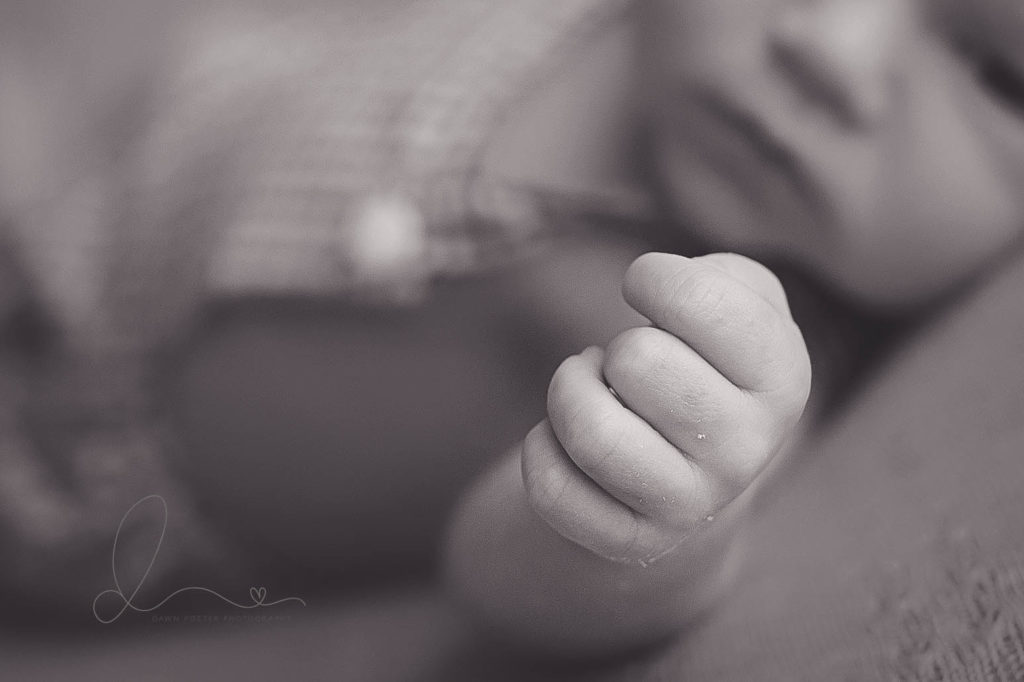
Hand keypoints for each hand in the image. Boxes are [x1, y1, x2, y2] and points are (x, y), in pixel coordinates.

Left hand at [521, 252, 810, 564]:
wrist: (688, 469)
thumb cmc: (703, 362)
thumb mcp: (738, 305)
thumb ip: (720, 277)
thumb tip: (664, 291)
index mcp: (783, 380)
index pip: (701, 301)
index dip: (655, 279)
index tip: (648, 289)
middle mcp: (748, 451)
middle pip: (636, 359)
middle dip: (615, 346)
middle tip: (627, 362)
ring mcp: (690, 505)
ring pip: (589, 431)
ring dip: (569, 391)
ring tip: (590, 389)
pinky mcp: (632, 543)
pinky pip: (552, 488)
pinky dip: (540, 449)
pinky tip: (566, 441)